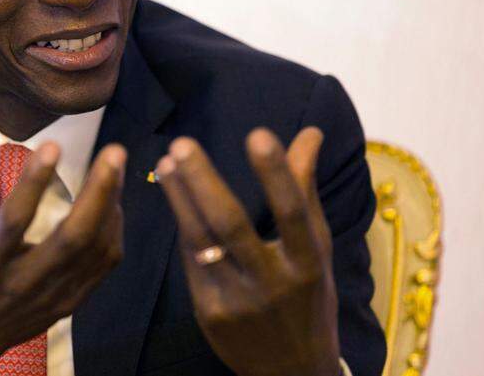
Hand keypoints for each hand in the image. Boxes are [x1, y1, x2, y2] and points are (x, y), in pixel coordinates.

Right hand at [0, 109, 127, 375]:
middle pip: (73, 239)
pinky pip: (103, 266)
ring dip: (111, 207)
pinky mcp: (69, 303)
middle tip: (114, 152)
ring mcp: (51, 296)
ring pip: (96, 251)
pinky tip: (111, 204)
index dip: (33, 183)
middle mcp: (22, 282)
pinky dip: (112, 231)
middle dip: (99, 193)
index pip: (14, 220)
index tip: (52, 145)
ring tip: (113, 168)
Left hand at [155, 127, 340, 375]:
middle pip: (232, 226)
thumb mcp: (316, 248)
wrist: (292, 371)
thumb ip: (305, 190)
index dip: (276, 174)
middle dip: (203, 182)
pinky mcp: (210, 312)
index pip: (293, 213)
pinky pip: (192, 261)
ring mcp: (237, 300)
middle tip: (181, 145)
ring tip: (166, 162)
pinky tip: (173, 195)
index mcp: (308, 263)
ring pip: (202, 241)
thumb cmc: (308, 296)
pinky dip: (183, 225)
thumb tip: (310, 133)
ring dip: (180, 198)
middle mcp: (273, 283)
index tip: (258, 134)